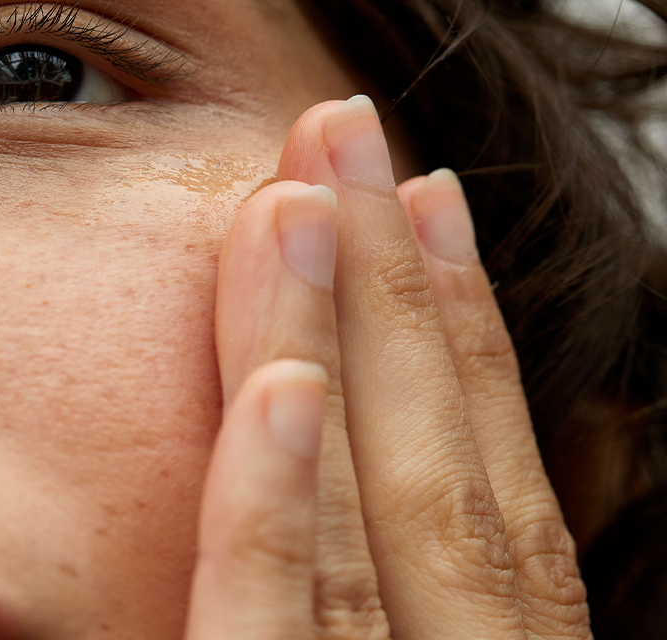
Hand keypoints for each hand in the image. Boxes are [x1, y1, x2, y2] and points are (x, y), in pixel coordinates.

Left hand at [185, 96, 592, 639]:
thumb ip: (375, 588)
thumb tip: (343, 432)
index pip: (495, 498)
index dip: (470, 341)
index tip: (427, 209)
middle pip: (440, 480)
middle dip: (396, 293)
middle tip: (345, 140)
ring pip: (371, 523)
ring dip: (339, 346)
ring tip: (303, 200)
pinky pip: (272, 619)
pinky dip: (284, 504)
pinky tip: (283, 388)